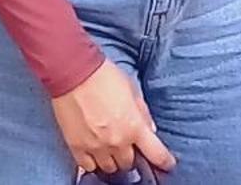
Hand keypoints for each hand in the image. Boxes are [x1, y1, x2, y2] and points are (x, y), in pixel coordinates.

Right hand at [50, 61, 175, 177]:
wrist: (74, 72)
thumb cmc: (103, 76)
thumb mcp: (132, 89)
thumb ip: (142, 112)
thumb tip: (149, 129)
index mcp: (135, 127)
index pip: (157, 155)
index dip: (164, 162)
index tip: (166, 164)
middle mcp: (117, 141)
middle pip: (129, 163)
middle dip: (130, 154)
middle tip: (126, 145)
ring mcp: (96, 146)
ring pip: (109, 168)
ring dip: (112, 159)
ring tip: (109, 148)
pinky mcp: (77, 146)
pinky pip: (88, 166)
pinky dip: (92, 162)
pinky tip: (93, 152)